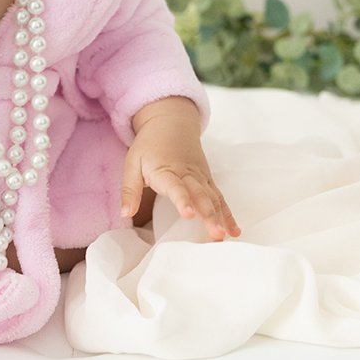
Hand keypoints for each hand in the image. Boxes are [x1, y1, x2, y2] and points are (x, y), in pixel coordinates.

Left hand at [120, 97, 240, 239]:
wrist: (170, 123)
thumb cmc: (149, 146)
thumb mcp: (132, 163)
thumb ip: (129, 190)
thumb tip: (125, 213)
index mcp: (166, 170)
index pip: (175, 187)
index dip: (182, 200)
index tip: (188, 215)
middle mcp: (187, 174)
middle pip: (200, 195)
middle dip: (209, 215)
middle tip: (215, 234)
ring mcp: (200, 177)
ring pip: (213, 198)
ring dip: (221, 217)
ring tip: (226, 236)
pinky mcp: (208, 180)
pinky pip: (219, 198)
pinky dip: (228, 213)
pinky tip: (234, 230)